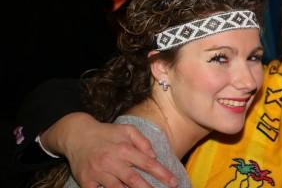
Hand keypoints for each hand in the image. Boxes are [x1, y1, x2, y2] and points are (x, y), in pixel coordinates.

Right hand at [40, 113, 177, 187]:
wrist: (76, 135)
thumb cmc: (106, 133)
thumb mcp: (126, 130)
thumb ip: (142, 141)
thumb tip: (154, 157)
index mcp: (123, 148)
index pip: (147, 163)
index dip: (162, 174)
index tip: (173, 182)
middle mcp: (111, 161)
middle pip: (134, 180)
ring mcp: (98, 172)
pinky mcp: (86, 181)